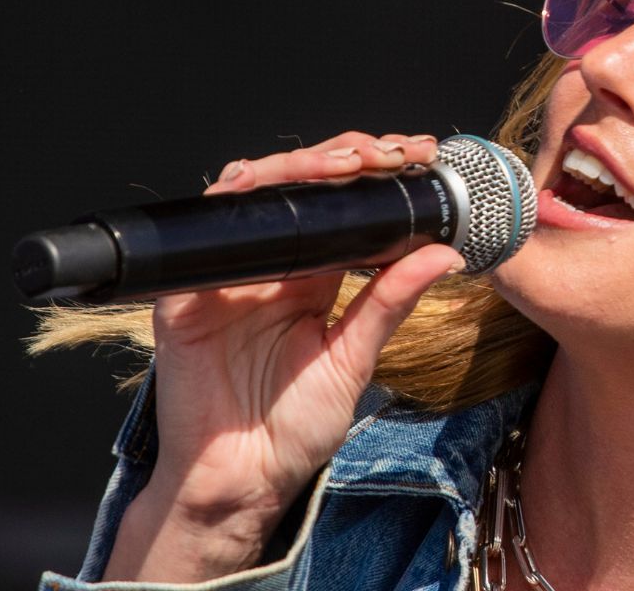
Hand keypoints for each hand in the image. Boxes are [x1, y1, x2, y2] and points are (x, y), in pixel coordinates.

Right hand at [103, 132, 457, 582]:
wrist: (240, 480)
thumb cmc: (293, 430)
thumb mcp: (353, 360)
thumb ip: (391, 304)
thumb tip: (445, 254)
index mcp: (313, 279)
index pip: (347, 208)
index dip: (380, 178)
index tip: (424, 162)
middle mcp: (272, 266)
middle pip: (305, 186)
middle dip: (351, 157)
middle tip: (396, 153)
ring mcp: (228, 271)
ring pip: (259, 191)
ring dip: (303, 165)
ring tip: (352, 162)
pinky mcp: (188, 288)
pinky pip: (207, 226)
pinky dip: (238, 194)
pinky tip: (271, 181)